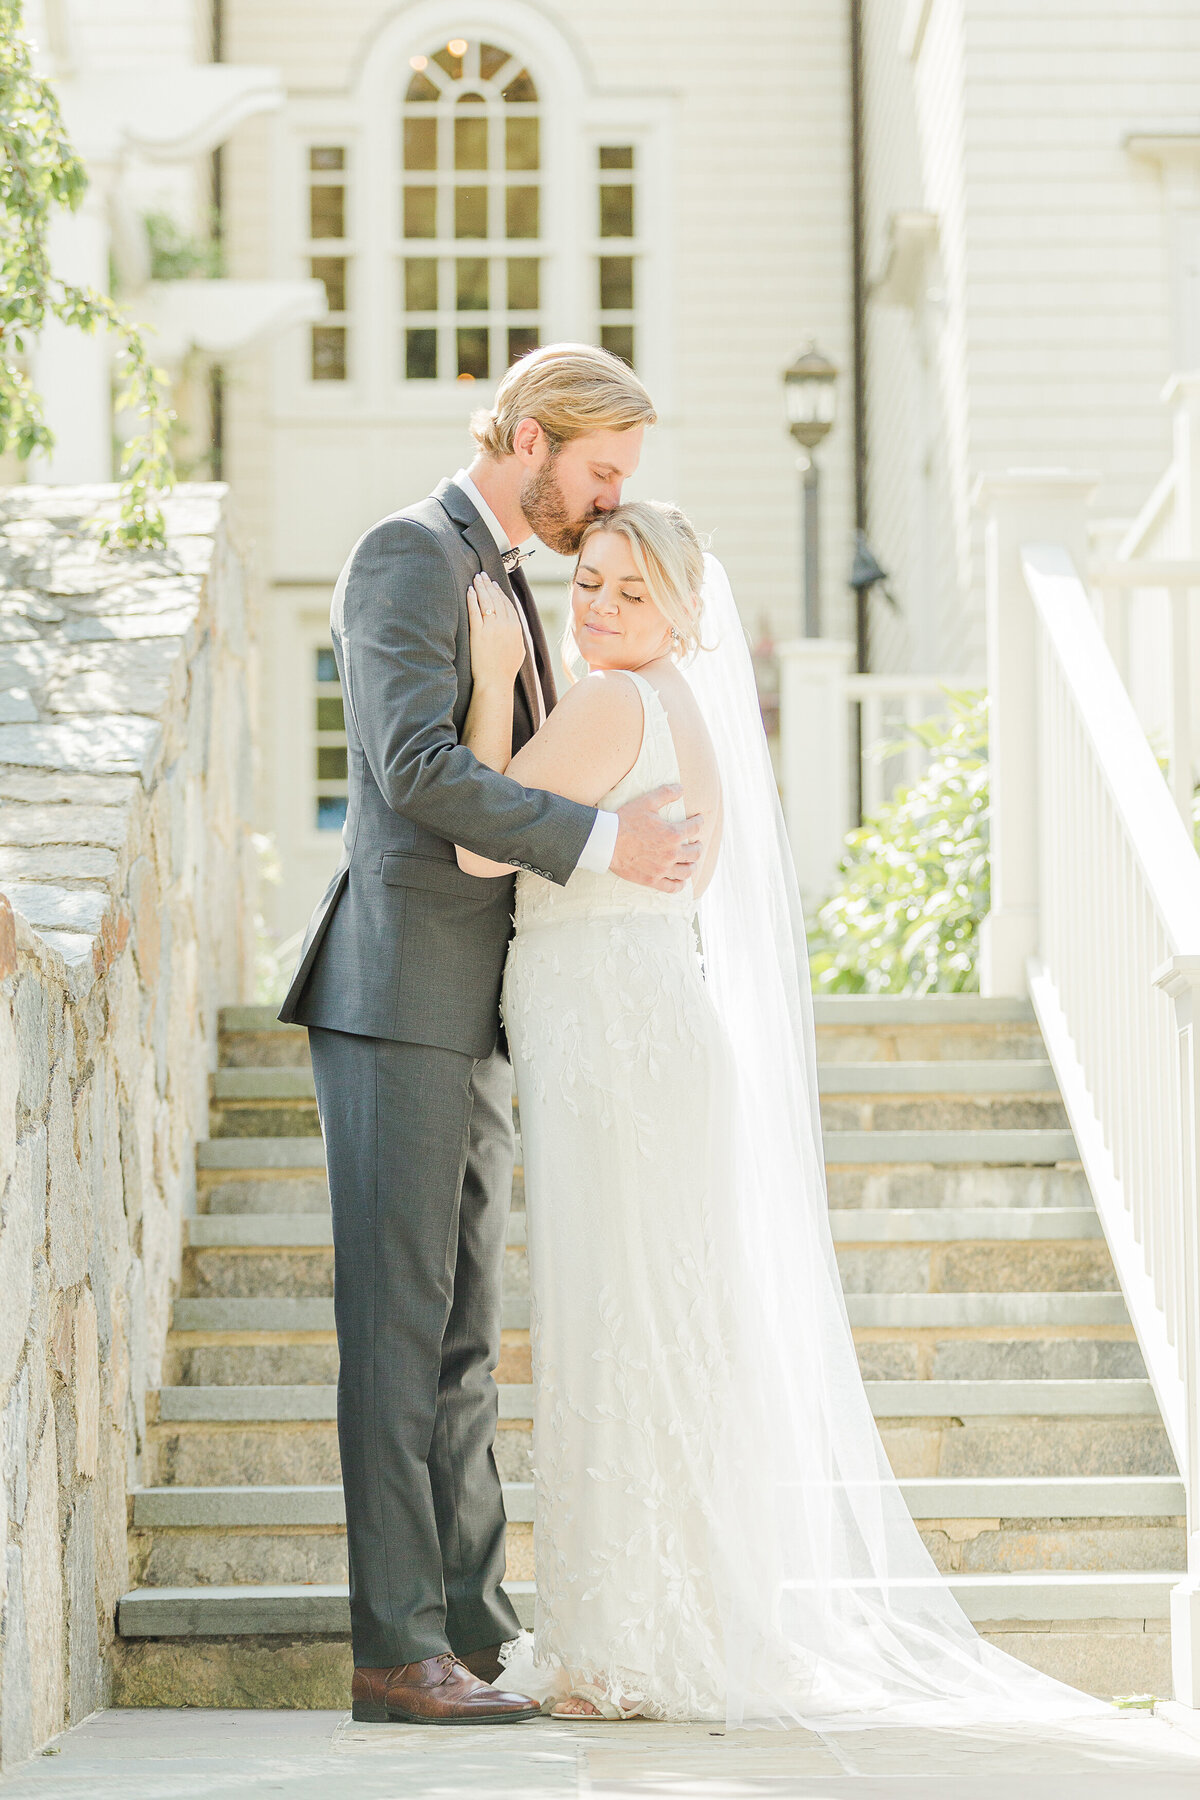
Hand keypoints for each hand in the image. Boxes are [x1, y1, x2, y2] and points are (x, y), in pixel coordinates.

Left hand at [467, 573, 526, 687]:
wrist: (496, 682)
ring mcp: (492, 628)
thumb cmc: (506, 670)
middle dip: (488, 585)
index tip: (493, 584)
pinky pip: (475, 611)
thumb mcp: (519, 650)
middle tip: (482, 575)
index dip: (499, 592)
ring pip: (486, 601)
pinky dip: (472, 599)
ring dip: (481, 587)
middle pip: (496, 599)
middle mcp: (505, 625)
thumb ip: (517, 636)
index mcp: (516, 628)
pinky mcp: (478, 633)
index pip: (507, 604)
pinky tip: (469, 591)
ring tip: (476, 578)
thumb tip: (515, 629)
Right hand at [610, 786, 703, 892]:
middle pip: (695, 852)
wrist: (606, 842)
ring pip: (687, 871)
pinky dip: (680, 885)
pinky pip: (672, 887)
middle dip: (698, 845)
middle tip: (696, 842)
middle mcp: (671, 853)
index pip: (695, 827)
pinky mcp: (652, 880)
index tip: (699, 819)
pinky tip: (680, 881)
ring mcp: (662, 869)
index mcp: (672, 833)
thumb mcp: (646, 802)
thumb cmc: (625, 820)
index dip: (699, 821)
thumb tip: (681, 788)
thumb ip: (666, 793)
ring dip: (692, 865)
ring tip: (690, 861)